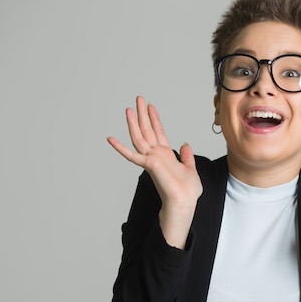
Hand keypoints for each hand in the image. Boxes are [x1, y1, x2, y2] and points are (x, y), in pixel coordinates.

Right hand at [107, 96, 202, 247]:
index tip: (151, 106)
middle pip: (147, 130)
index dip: (154, 119)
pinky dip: (120, 147)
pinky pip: (131, 155)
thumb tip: (185, 144)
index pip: (158, 133)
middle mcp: (156, 156)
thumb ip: (186, 156)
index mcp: (166, 155)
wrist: (184, 202)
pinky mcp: (148, 165)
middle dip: (143, 114)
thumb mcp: (190, 168)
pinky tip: (110, 139)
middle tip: (138, 99)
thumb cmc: (187, 191)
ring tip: (129, 109)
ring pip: (139, 137)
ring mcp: (151, 160)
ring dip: (133, 123)